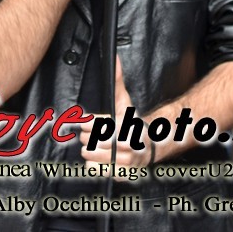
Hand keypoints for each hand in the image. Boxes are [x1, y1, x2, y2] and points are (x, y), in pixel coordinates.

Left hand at [78, 57, 153, 171]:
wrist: (149, 146)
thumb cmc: (131, 121)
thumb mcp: (124, 101)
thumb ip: (117, 81)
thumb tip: (115, 59)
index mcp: (130, 125)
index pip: (104, 125)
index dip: (90, 123)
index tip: (83, 122)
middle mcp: (131, 144)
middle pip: (98, 141)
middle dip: (89, 137)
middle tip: (88, 135)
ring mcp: (128, 161)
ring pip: (97, 157)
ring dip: (91, 152)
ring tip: (92, 147)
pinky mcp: (123, 174)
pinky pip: (99, 171)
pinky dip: (94, 166)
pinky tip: (98, 159)